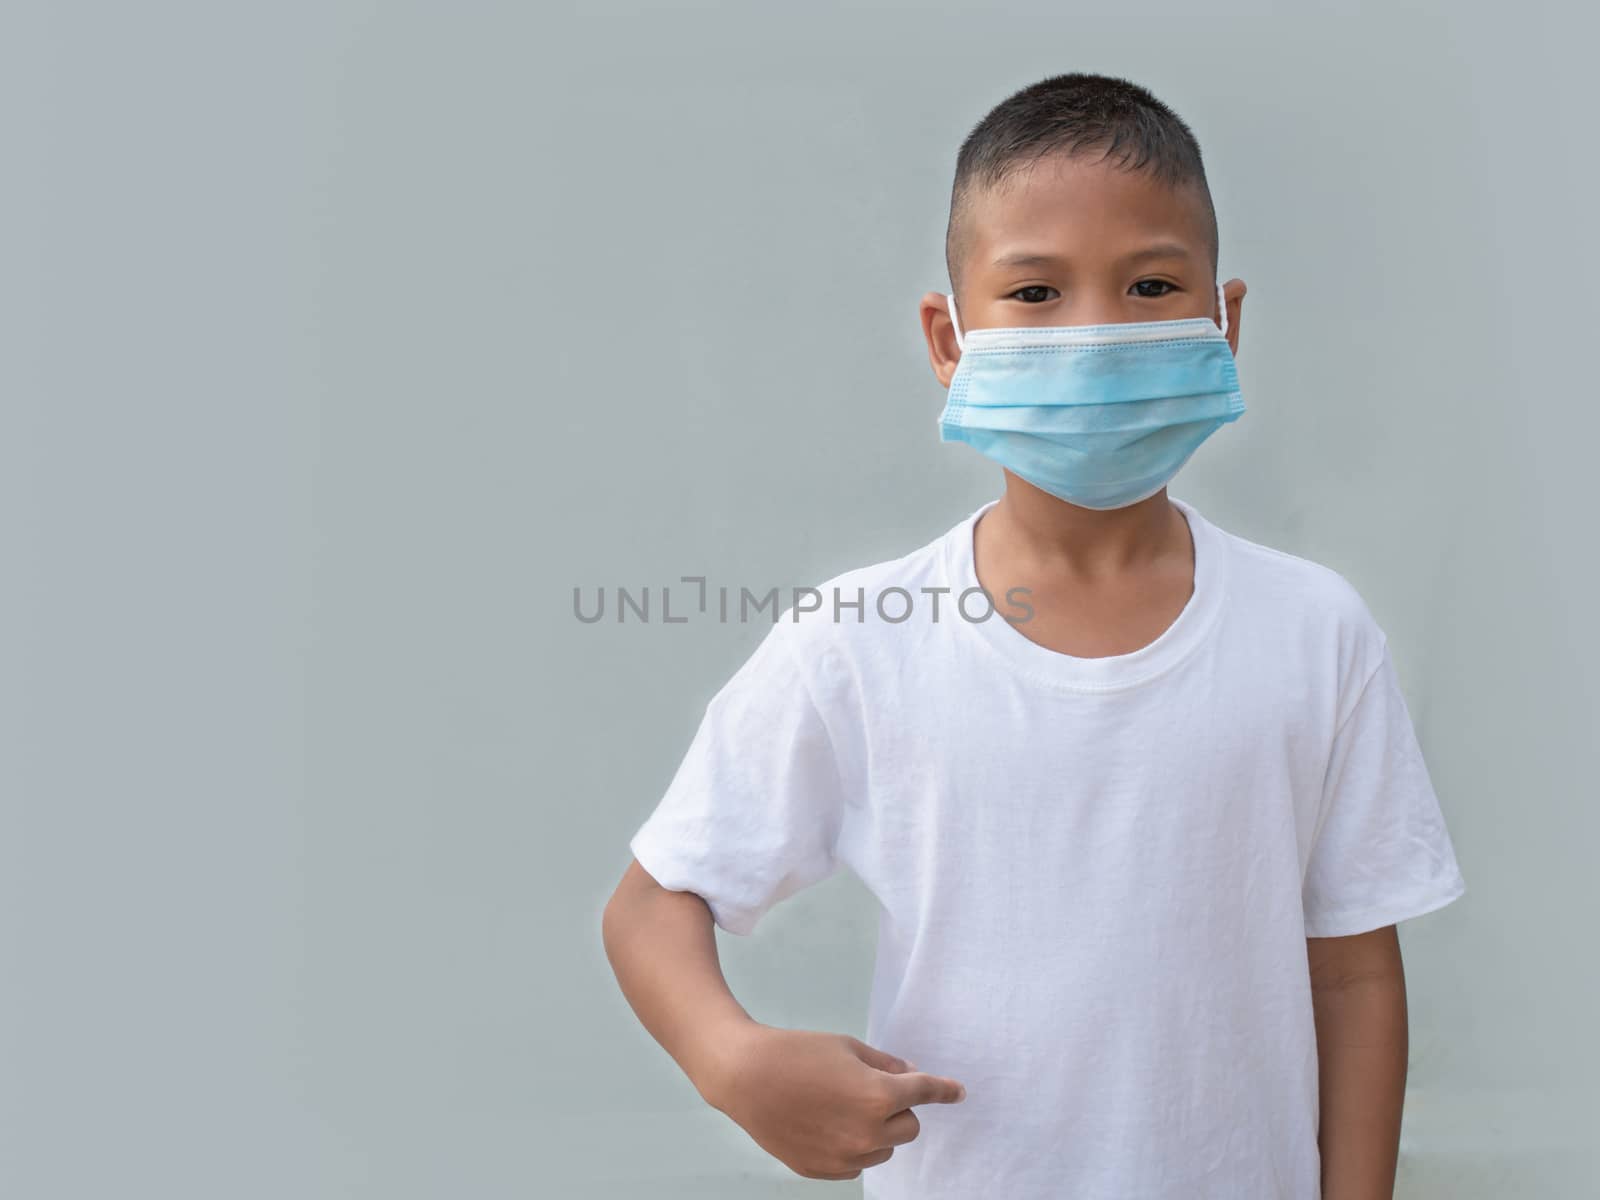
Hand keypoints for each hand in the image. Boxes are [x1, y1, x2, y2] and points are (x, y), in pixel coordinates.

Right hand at [704, 1024, 966, 1180]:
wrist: (746, 1076)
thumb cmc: (798, 1053)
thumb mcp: (847, 1047)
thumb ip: (885, 1064)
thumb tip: (909, 1074)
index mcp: (878, 1097)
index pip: (923, 1093)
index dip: (944, 1090)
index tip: (958, 1092)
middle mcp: (868, 1134)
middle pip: (909, 1128)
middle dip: (899, 1109)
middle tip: (870, 1089)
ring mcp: (846, 1158)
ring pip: (884, 1148)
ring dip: (878, 1130)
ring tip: (842, 1106)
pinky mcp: (824, 1171)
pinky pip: (857, 1163)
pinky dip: (854, 1147)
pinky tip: (826, 1125)